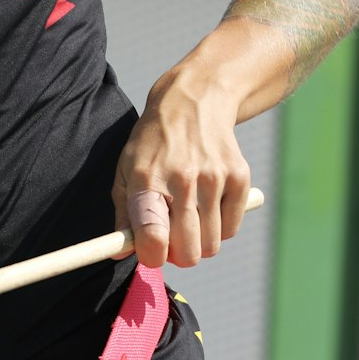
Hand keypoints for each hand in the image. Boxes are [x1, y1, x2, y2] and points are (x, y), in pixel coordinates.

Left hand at [111, 68, 250, 267]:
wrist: (195, 102)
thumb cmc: (153, 145)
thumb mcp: (126, 172)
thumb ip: (123, 216)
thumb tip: (119, 253)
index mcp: (146, 181)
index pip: (153, 236)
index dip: (152, 257)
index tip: (152, 253)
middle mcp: (182, 180)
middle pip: (188, 252)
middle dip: (178, 255)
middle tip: (172, 239)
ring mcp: (214, 179)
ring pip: (211, 246)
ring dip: (199, 242)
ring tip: (189, 220)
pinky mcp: (239, 178)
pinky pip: (230, 229)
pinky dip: (220, 228)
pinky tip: (208, 207)